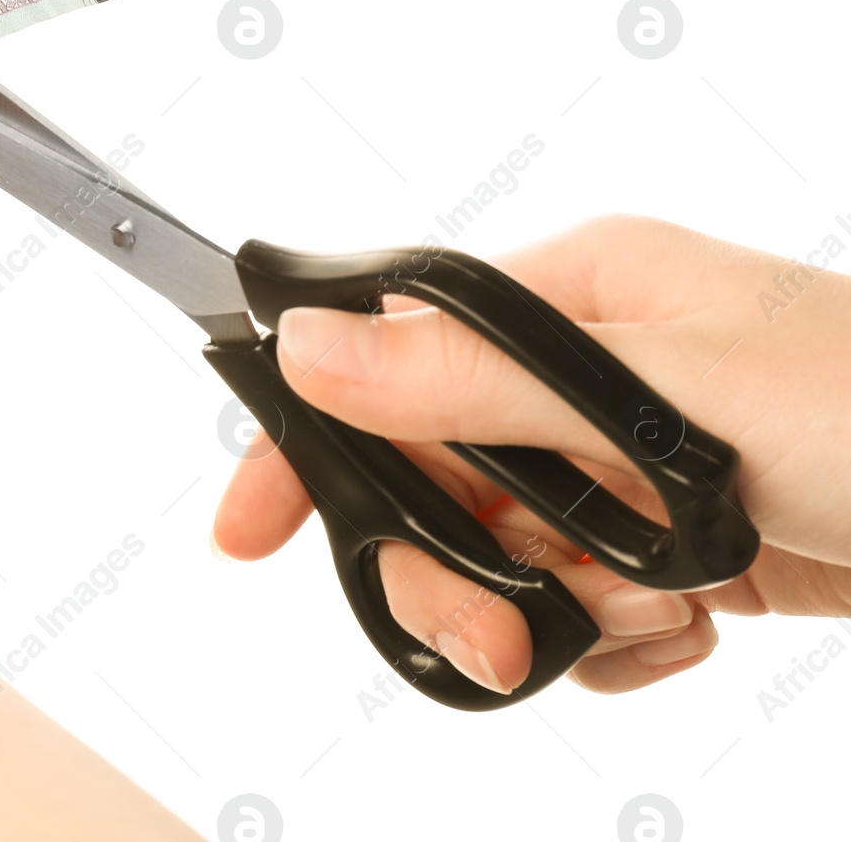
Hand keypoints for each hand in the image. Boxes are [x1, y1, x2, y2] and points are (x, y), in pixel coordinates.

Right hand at [213, 215, 850, 695]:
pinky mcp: (668, 541)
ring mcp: (625, 463)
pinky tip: (688, 627)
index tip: (250, 527)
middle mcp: (585, 375)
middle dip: (450, 565)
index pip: (387, 356)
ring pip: (501, 553)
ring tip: (641, 618)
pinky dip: (615, 641)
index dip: (311, 440)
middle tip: (492, 631)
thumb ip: (475, 377)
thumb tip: (318, 346)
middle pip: (434, 475)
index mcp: (570, 297)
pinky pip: (576, 606)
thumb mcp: (665, 390)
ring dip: (552, 610)